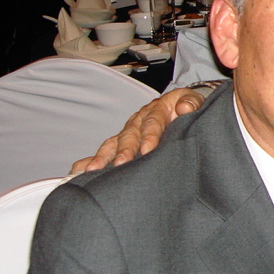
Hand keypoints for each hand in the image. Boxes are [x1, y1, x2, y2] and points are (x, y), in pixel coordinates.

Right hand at [70, 88, 204, 172]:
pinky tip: (80, 172)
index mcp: (157, 110)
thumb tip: (184, 108)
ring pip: (113, 143)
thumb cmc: (187, 108)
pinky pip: (104, 151)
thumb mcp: (194, 101)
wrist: (181, 106)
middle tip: (122, 164)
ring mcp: (127, 132)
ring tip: (94, 170)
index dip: (150, 135)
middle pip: (129, 135)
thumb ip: (191, 103)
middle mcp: (138, 121)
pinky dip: (90, 160)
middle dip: (124, 150)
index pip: (152, 123)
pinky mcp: (120, 144)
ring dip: (103, 157)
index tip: (148, 149)